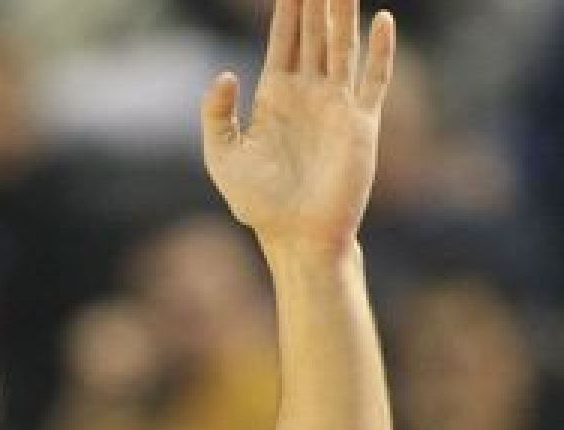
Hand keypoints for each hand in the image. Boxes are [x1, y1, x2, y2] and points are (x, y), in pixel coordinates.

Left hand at [202, 0, 396, 250]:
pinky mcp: (361, 123)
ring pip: (342, 46)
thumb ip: (216, 115)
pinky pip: (374, 79)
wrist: (296, 236)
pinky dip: (381, 50)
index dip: (286, 8)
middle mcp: (309, 93)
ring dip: (342, 15)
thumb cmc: (258, 202)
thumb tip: (224, 74)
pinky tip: (382, 20)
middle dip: (316, 1)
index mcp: (274, 96)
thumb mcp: (223, 156)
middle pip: (314, 34)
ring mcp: (337, 105)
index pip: (283, 40)